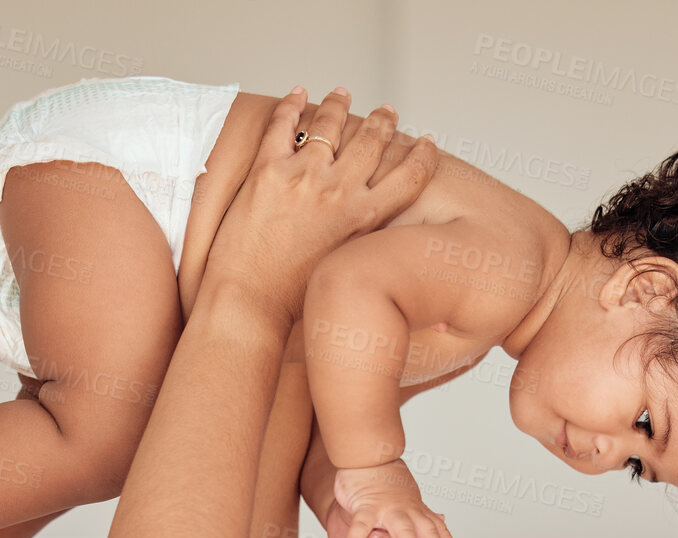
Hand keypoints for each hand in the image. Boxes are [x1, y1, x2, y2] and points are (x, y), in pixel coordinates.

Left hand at [200, 87, 438, 321]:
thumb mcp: (348, 266)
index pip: (408, 177)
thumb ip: (365, 240)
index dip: (422, 156)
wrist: (250, 304)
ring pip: (331, 124)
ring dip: (340, 104)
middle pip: (372, 142)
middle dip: (384, 122)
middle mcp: (339, 192)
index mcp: (365, 219)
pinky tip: (298, 94)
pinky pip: (283, 125)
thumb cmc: (294, 300)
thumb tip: (379, 233)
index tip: (426, 143)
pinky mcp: (267, 171)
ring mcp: (303, 177)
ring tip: (343, 94)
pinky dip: (292, 105)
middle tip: (389, 111)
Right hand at [333, 459, 461, 537]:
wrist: (366, 454)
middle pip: (428, 534)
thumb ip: (423, 513)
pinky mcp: (365, 506)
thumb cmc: (385, 479)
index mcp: (417, 511)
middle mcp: (407, 511)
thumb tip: (443, 519)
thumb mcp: (410, 498)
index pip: (438, 532)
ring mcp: (388, 508)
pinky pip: (361, 525)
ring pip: (403, 533)